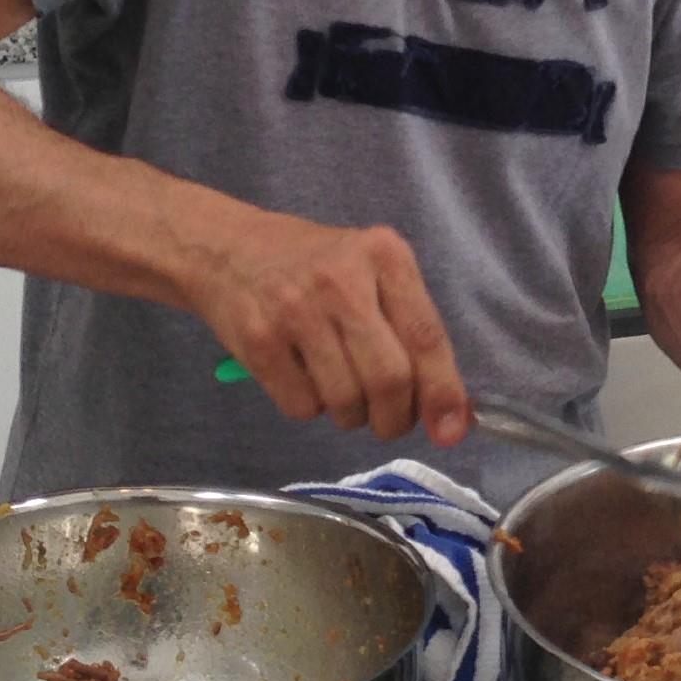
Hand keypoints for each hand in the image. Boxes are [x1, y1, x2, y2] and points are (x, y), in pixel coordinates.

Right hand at [189, 203, 469, 443]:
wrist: (227, 249)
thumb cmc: (315, 266)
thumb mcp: (371, 273)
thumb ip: (412, 331)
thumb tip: (454, 414)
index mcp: (384, 256)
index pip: (426, 336)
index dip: (443, 392)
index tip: (452, 431)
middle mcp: (342, 280)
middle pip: (389, 379)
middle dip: (395, 418)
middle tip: (388, 421)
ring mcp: (296, 310)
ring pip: (346, 401)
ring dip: (352, 416)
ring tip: (342, 391)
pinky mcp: (258, 340)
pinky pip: (302, 407)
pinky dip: (310, 408)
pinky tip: (302, 377)